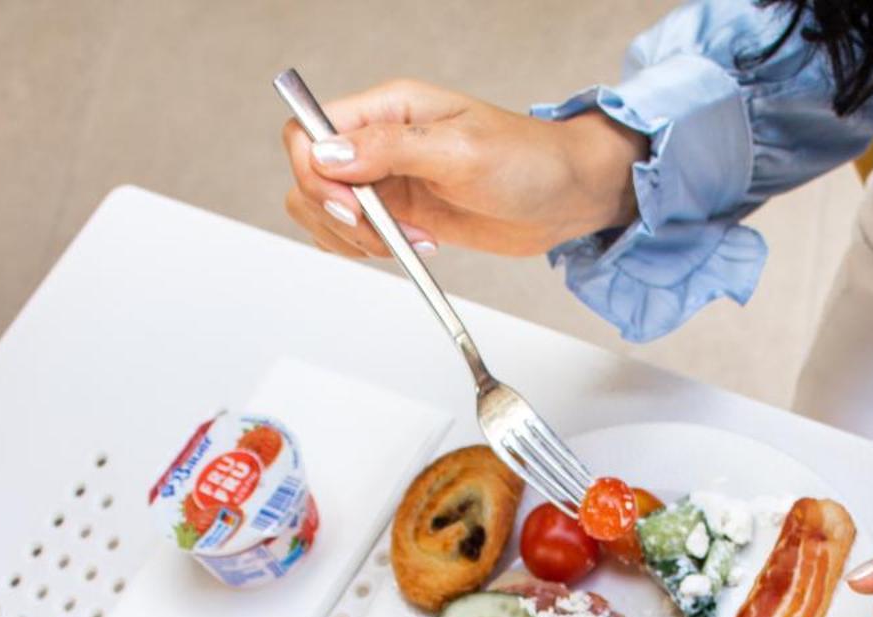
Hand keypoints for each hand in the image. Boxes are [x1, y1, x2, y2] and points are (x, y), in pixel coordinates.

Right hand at [282, 79, 644, 263]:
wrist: (564, 197)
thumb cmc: (527, 161)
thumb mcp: (460, 151)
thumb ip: (391, 150)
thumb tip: (329, 155)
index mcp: (386, 108)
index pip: (308, 131)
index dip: (315, 175)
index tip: (352, 208)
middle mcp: (379, 141)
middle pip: (308, 175)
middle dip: (334, 215)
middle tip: (383, 233)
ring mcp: (388, 180)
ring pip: (324, 210)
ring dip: (353, 240)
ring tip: (405, 243)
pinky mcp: (402, 214)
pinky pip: (355, 236)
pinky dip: (371, 252)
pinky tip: (415, 249)